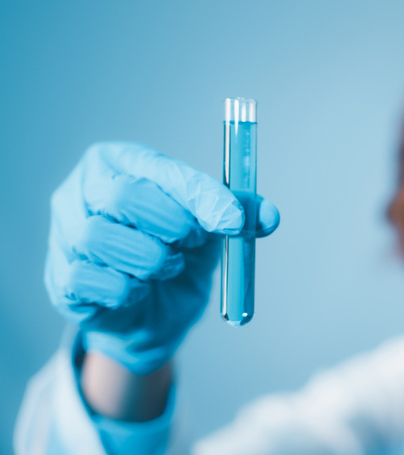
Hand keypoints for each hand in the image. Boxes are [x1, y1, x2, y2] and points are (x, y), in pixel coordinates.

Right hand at [45, 142, 279, 373]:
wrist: (154, 314)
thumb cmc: (179, 255)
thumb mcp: (214, 230)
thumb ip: (241, 216)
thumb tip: (269, 215)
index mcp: (123, 163)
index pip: (159, 169)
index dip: (200, 195)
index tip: (234, 222)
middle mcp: (84, 189)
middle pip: (122, 197)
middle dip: (171, 225)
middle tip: (192, 242)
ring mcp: (65, 233)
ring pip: (100, 239)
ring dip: (150, 260)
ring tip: (166, 266)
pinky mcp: (60, 277)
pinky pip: (89, 280)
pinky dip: (126, 289)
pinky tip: (138, 289)